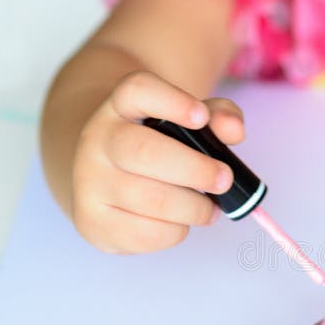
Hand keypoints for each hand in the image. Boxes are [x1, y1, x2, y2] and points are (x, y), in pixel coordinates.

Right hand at [71, 71, 245, 252]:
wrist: (105, 178)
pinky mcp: (94, 222)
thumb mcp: (188, 121)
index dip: (172, 102)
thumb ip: (218, 117)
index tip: (202, 117)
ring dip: (194, 208)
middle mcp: (97, 139)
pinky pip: (146, 233)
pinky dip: (176, 231)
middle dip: (195, 170)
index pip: (137, 91)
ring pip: (150, 200)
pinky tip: (182, 222)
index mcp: (121, 106)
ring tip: (210, 208)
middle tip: (225, 180)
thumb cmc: (159, 146)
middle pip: (144, 152)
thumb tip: (234, 130)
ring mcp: (90, 182)